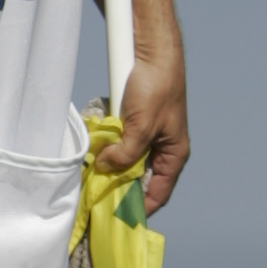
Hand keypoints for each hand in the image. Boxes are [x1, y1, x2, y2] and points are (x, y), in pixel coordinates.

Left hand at [91, 0, 190, 214]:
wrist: (153, 47)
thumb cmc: (156, 85)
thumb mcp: (139, 125)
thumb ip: (125, 153)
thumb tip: (104, 170)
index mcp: (175, 153)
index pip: (158, 193)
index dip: (139, 209)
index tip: (115, 220)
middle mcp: (163, 148)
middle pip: (140, 180)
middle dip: (119, 188)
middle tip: (95, 197)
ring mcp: (148, 134)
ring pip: (127, 162)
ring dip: (110, 167)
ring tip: (91, 174)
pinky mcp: (133, 120)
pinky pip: (119, 143)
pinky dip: (106, 147)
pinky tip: (92, 149)